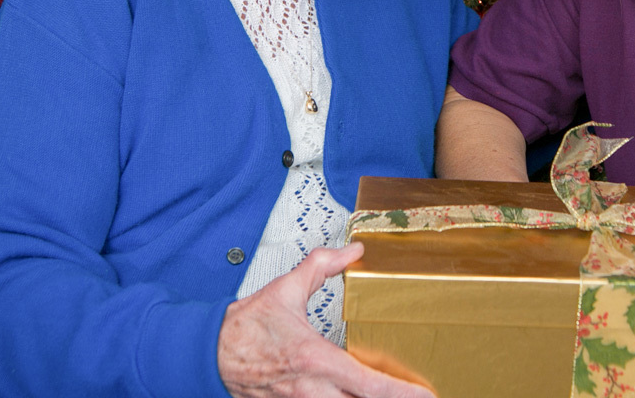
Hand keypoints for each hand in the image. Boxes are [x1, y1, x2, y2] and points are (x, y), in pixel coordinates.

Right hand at [218, 242, 435, 397]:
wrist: (208, 353)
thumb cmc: (245, 327)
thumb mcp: (286, 289)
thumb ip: (322, 267)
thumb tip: (353, 251)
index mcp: (315, 359)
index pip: (369, 384)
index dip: (401, 393)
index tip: (426, 395)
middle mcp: (310, 389)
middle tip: (417, 396)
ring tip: (390, 396)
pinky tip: (353, 397)